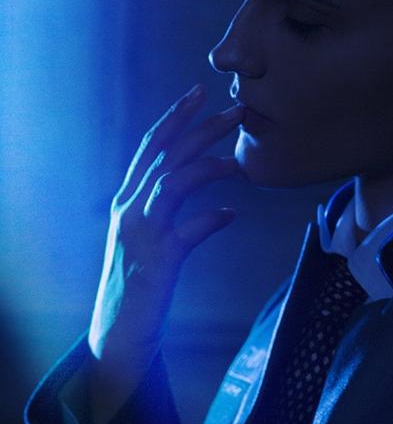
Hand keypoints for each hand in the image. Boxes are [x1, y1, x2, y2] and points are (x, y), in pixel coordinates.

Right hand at [86, 84, 243, 416]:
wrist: (119, 331)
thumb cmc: (141, 283)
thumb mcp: (152, 239)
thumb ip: (170, 214)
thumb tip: (217, 206)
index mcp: (128, 200)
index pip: (151, 146)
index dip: (175, 117)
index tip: (199, 91)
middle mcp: (130, 209)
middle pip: (167, 155)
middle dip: (202, 129)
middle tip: (237, 110)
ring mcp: (142, 234)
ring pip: (174, 183)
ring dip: (209, 165)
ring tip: (241, 160)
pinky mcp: (157, 261)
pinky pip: (186, 232)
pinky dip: (209, 219)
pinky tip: (231, 215)